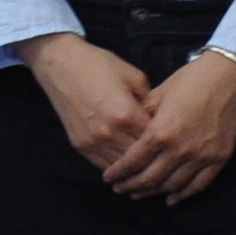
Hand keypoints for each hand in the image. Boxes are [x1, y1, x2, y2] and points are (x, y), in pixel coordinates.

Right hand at [14, 34, 156, 175]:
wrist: (59, 64)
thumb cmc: (99, 65)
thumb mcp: (135, 77)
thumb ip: (150, 102)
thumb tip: (160, 120)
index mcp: (126, 114)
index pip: (155, 141)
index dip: (168, 144)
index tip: (176, 143)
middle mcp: (109, 132)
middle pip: (140, 159)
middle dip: (154, 160)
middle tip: (167, 161)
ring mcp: (92, 141)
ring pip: (122, 168)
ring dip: (136, 169)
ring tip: (151, 170)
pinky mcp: (79, 144)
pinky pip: (103, 165)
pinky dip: (118, 168)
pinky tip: (128, 168)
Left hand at [108, 51, 235, 201]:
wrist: (228, 76)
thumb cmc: (189, 81)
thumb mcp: (156, 95)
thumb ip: (140, 118)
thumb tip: (126, 135)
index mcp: (160, 133)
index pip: (132, 161)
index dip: (118, 172)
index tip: (108, 178)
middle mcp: (180, 150)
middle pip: (150, 178)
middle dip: (131, 186)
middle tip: (120, 188)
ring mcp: (202, 157)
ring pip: (172, 185)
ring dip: (154, 192)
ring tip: (140, 193)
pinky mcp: (219, 159)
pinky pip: (199, 185)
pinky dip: (183, 194)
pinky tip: (171, 198)